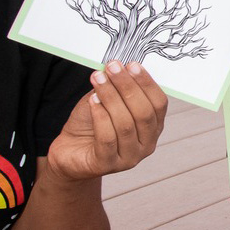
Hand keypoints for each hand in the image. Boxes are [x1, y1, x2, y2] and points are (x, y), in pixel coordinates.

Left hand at [44, 62, 167, 181]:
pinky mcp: (107, 165)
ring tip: (98, 79)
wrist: (70, 150)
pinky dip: (100, 116)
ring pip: (125, 124)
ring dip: (111, 97)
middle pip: (143, 113)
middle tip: (112, 67)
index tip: (132, 64)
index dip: (147, 83)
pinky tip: (92, 101)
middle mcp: (146, 145)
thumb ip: (116, 88)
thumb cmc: (92, 124)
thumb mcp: (107, 101)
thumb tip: (119, 66)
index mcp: (153, 128)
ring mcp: (129, 158)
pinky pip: (107, 138)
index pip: (159, 104)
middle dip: (127, 86)